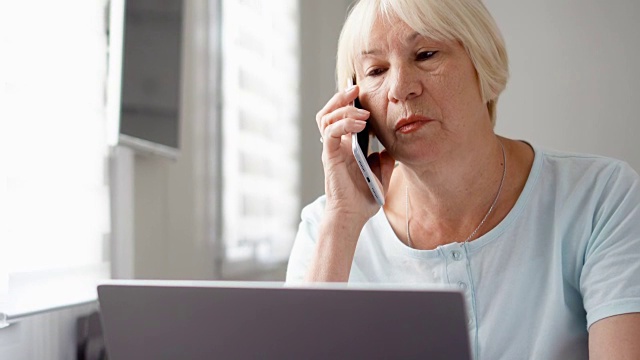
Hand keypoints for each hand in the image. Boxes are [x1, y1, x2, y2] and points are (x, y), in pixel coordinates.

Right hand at [316, 85, 394, 222]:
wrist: (353, 216)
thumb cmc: (364, 198)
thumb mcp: (382, 173)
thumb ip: (385, 158)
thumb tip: (391, 147)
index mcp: (346, 146)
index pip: (341, 116)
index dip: (348, 101)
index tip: (362, 91)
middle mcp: (336, 145)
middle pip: (328, 111)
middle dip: (341, 97)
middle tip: (356, 89)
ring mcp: (331, 150)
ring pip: (326, 117)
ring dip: (343, 108)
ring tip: (361, 110)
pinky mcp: (329, 156)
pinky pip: (331, 132)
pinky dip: (343, 123)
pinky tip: (359, 124)